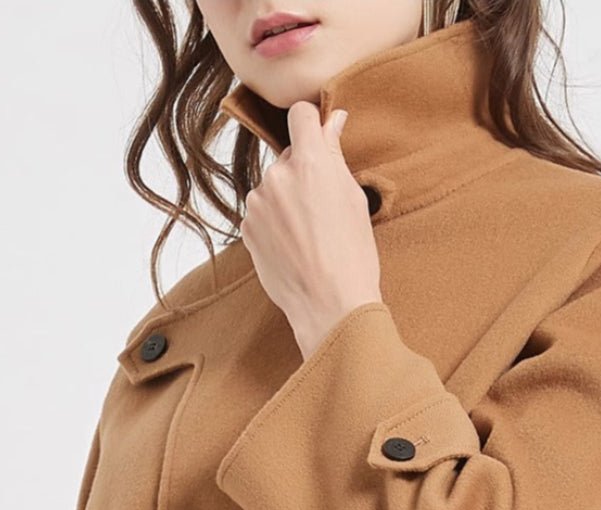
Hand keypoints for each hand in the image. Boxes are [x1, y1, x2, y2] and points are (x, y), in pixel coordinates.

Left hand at [239, 101, 382, 360]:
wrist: (329, 304)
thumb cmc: (352, 255)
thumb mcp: (354, 200)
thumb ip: (335, 155)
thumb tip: (333, 120)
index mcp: (311, 163)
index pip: (300, 114)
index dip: (312, 123)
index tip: (320, 137)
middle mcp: (277, 175)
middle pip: (289, 156)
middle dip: (304, 172)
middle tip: (324, 208)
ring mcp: (257, 202)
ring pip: (274, 186)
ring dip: (287, 200)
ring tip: (309, 235)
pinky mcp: (246, 227)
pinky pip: (262, 212)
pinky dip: (275, 223)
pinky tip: (294, 246)